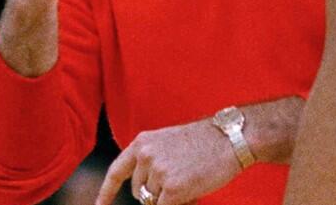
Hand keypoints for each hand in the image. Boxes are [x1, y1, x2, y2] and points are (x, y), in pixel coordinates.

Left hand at [95, 119, 242, 204]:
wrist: (229, 138)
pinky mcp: (172, 188)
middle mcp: (144, 156)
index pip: (116, 171)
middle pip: (139, 192)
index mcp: (141, 142)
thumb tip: (143, 193)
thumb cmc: (203, 142)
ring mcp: (157, 172)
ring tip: (189, 180)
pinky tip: (191, 191)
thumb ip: (149, 161)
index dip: (106, 191)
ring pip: (154, 201)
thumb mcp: (166, 143)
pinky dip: (178, 204)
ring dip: (169, 199)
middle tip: (180, 180)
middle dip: (155, 194)